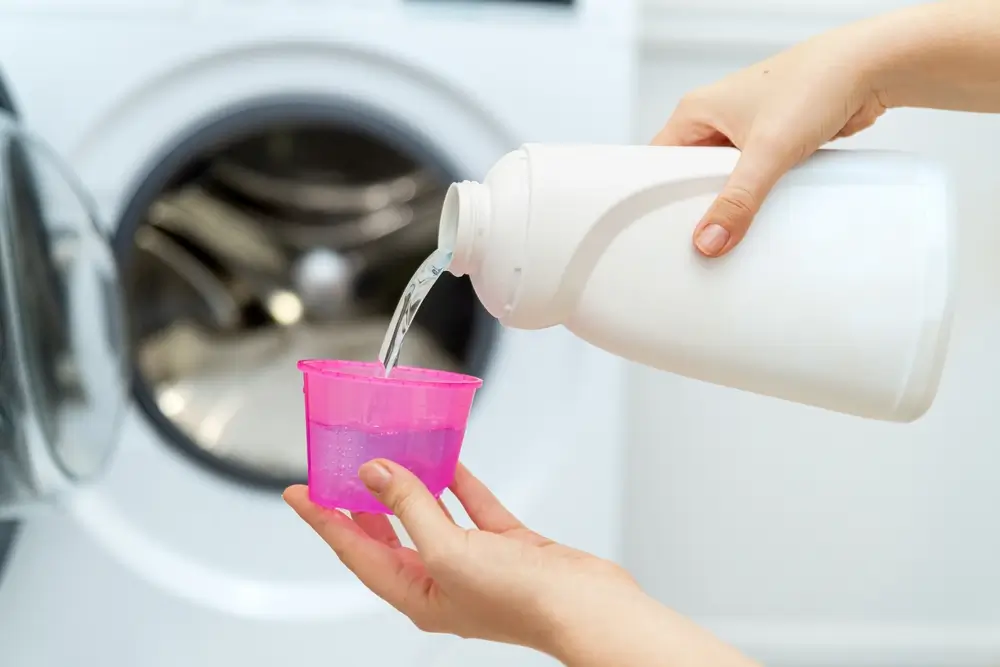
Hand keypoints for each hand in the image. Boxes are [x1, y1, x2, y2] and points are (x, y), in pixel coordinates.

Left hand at [285, 460, 757, 665]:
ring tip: (388, 456)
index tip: (298, 494)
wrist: (585, 605)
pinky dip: (458, 483)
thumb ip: (410, 507)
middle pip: (388, 536)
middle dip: (361, 504)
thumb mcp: (448, 550)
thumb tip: (375, 474)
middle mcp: (442, 581)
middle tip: (337, 472)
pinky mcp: (505, 546)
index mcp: (417, 595)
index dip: (324, 521)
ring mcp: (475, 563)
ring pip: (431, 517)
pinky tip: (447, 460)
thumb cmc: (519, 599)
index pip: (357, 551)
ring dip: (410, 487)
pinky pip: (471, 508)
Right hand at [654, 25, 888, 257]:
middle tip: (699, 236)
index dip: (657, 196)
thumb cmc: (814, 83)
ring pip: (724, 179)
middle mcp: (717, 118)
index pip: (658, 161)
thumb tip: (710, 239)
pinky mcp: (773, 142)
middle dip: (698, 204)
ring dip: (731, 201)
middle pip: (690, 175)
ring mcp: (746, 130)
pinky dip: (756, 196)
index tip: (662, 229)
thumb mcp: (767, 150)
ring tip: (730, 228)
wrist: (870, 68)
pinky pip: (753, 178)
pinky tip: (760, 215)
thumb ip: (737, 201)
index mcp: (697, 110)